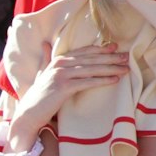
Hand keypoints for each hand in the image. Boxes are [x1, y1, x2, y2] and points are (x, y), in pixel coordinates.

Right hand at [7, 47, 129, 152]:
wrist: (29, 113)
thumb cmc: (38, 94)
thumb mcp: (42, 72)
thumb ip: (46, 58)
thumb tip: (44, 43)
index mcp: (58, 60)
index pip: (85, 51)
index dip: (101, 49)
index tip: (116, 47)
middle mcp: (60, 64)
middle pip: (91, 59)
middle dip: (111, 57)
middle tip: (126, 57)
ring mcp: (61, 75)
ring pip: (92, 69)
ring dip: (111, 68)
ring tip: (125, 68)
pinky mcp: (63, 87)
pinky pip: (87, 82)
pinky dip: (102, 80)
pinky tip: (115, 80)